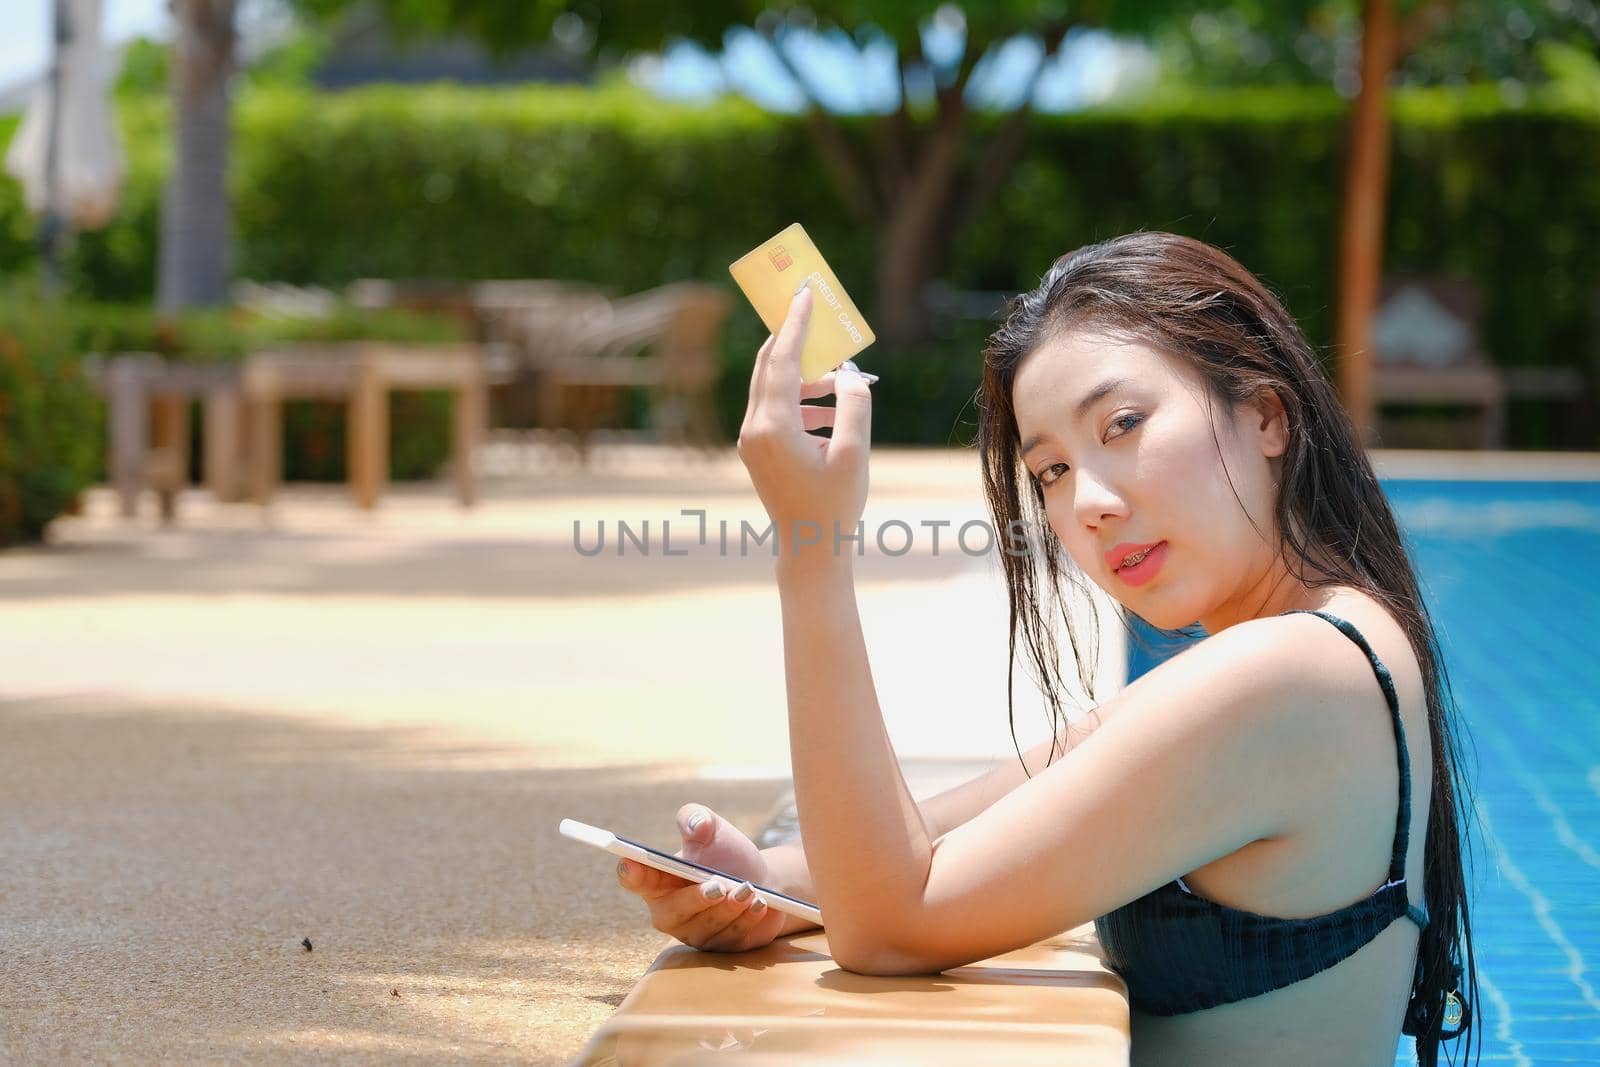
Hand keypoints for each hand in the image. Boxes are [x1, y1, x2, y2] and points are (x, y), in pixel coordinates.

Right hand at [615, 803, 787, 951]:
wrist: (763, 880)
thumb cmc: (726, 854)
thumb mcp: (713, 830)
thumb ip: (697, 818)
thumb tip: (698, 824)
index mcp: (657, 881)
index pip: (635, 879)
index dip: (630, 872)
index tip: (633, 863)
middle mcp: (670, 912)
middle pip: (672, 912)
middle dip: (696, 899)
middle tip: (719, 885)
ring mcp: (695, 934)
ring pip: (706, 928)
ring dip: (729, 908)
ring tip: (749, 889)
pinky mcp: (721, 948)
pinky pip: (731, 939)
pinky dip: (747, 920)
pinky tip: (761, 904)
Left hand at [735, 285, 872, 562]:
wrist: (809, 550)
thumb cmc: (835, 506)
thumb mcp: (854, 452)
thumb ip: (853, 405)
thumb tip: (849, 374)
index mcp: (774, 426)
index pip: (783, 361)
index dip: (797, 325)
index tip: (805, 294)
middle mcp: (754, 429)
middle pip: (769, 367)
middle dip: (795, 341)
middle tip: (815, 316)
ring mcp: (752, 441)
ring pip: (773, 389)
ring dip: (805, 377)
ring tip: (839, 381)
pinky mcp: (757, 451)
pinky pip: (775, 410)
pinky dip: (800, 402)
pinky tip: (831, 415)